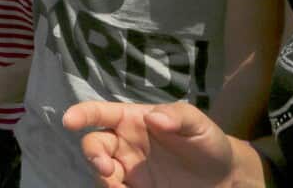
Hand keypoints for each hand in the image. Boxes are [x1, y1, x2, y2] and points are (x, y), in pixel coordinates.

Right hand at [61, 101, 243, 187]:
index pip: (100, 113)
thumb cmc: (207, 141)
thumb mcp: (198, 124)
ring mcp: (127, 168)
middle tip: (108, 169)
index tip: (69, 120)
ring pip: (100, 171)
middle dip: (93, 155)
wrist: (223, 179)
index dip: (82, 113)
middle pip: (94, 144)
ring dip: (103, 179)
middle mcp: (124, 143)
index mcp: (132, 120)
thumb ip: (178, 116)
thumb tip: (153, 117)